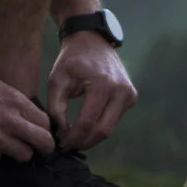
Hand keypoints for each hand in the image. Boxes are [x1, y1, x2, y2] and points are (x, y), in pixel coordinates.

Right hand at [0, 72, 54, 163]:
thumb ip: (15, 102)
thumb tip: (32, 117)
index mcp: (14, 101)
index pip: (45, 122)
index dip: (44, 130)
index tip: (40, 135)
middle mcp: (9, 120)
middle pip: (43, 142)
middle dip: (44, 148)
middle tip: (39, 151)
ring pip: (23, 156)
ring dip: (16, 153)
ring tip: (2, 144)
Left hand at [46, 33, 136, 149]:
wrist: (92, 41)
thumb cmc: (71, 60)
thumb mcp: (57, 80)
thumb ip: (56, 108)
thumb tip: (61, 133)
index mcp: (102, 84)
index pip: (88, 122)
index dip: (73, 137)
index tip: (61, 143)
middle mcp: (121, 90)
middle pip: (103, 130)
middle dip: (83, 142)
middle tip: (67, 145)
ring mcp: (129, 94)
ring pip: (109, 128)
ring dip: (91, 137)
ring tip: (73, 137)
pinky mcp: (131, 97)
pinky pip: (114, 119)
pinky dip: (99, 126)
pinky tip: (85, 127)